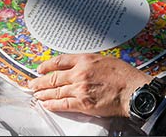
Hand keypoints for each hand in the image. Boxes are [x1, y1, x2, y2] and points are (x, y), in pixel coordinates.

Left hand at [29, 54, 150, 116]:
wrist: (133, 90)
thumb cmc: (124, 75)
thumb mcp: (104, 60)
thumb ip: (89, 62)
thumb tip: (78, 66)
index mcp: (85, 60)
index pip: (59, 61)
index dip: (46, 65)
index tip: (41, 69)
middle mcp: (80, 73)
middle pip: (53, 77)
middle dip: (39, 82)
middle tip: (32, 84)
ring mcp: (80, 88)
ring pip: (55, 91)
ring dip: (43, 94)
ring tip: (36, 95)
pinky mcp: (83, 103)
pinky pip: (62, 105)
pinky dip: (52, 105)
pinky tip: (46, 105)